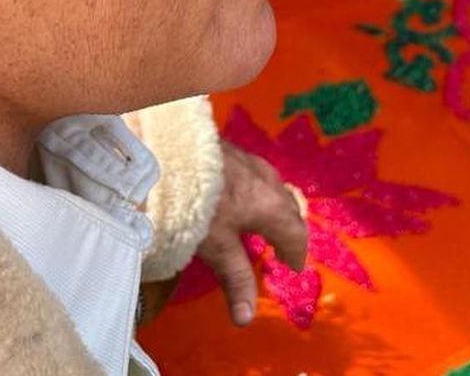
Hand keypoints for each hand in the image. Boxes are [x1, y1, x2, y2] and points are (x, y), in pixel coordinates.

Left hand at [196, 140, 307, 325]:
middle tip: (282, 247)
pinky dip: (258, 191)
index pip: (295, 233)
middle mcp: (268, 181)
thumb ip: (235, 279)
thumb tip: (246, 319)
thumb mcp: (217, 246)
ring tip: (264, 220)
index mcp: (272, 206)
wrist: (174, 150)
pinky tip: (239, 192)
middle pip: (287, 207)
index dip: (296, 252)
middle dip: (288, 229)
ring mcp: (251, 161)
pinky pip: (256, 175)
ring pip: (272, 187)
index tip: (294, 266)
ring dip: (273, 206)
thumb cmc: (200, 203)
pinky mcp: (232, 150)